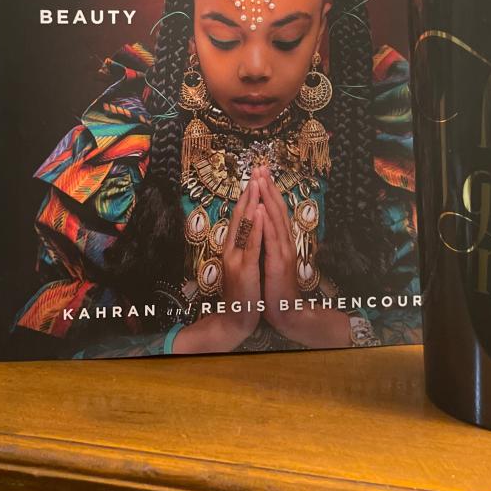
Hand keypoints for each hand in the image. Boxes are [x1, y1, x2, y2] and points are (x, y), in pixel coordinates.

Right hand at [171, 174, 263, 353]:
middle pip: (240, 215)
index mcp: (232, 248)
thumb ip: (244, 248)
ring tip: (258, 183)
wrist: (235, 319)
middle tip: (256, 171)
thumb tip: (251, 229)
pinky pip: (251, 244)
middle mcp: (231, 249)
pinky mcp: (244, 269)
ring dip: (251, 202)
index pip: (240, 217)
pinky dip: (256, 226)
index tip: (255, 177)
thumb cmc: (243, 293)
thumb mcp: (243, 266)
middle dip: (249, 192)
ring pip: (244, 225)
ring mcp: (236, 258)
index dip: (247, 196)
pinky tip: (260, 211)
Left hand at [256, 166, 351, 348]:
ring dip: (268, 198)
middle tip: (261, 166)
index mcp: (281, 241)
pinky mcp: (278, 263)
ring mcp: (283, 252)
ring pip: (275, 219)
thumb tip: (261, 227)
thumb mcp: (270, 261)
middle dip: (268, 187)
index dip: (268, 191)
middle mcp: (284, 242)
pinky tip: (261, 209)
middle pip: (276, 209)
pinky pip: (272, 239)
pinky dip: (267, 222)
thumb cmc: (276, 288)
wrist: (286, 312)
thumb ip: (268, 244)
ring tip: (262, 179)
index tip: (261, 173)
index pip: (274, 211)